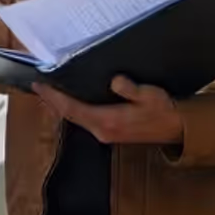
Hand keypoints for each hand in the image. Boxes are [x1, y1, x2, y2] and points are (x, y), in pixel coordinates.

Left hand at [34, 76, 181, 146]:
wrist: (176, 128)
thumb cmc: (164, 110)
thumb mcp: (149, 95)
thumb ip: (130, 89)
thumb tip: (114, 81)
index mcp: (108, 121)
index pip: (72, 109)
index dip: (54, 98)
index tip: (39, 86)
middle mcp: (102, 130)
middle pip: (69, 115)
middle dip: (52, 101)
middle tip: (38, 87)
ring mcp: (105, 133)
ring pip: (76, 119)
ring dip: (61, 106)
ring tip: (49, 93)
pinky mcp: (110, 132)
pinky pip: (84, 120)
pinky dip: (73, 110)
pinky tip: (70, 102)